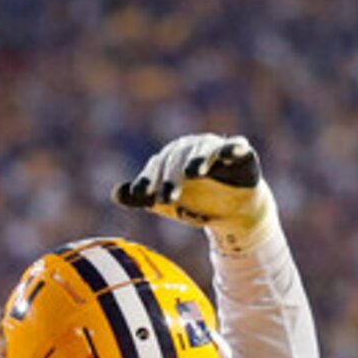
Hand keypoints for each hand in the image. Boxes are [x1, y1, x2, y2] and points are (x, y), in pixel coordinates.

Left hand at [114, 134, 272, 245]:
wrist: (233, 210)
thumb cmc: (197, 201)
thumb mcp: (168, 203)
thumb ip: (143, 198)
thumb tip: (116, 194)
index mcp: (171, 158)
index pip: (156, 167)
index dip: (149, 180)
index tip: (142, 196)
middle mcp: (191, 149)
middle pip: (178, 160)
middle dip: (172, 178)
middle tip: (166, 199)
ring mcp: (215, 149)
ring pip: (204, 150)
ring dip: (198, 159)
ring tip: (194, 172)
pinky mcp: (240, 152)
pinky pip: (237, 147)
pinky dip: (233, 148)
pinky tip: (229, 154)